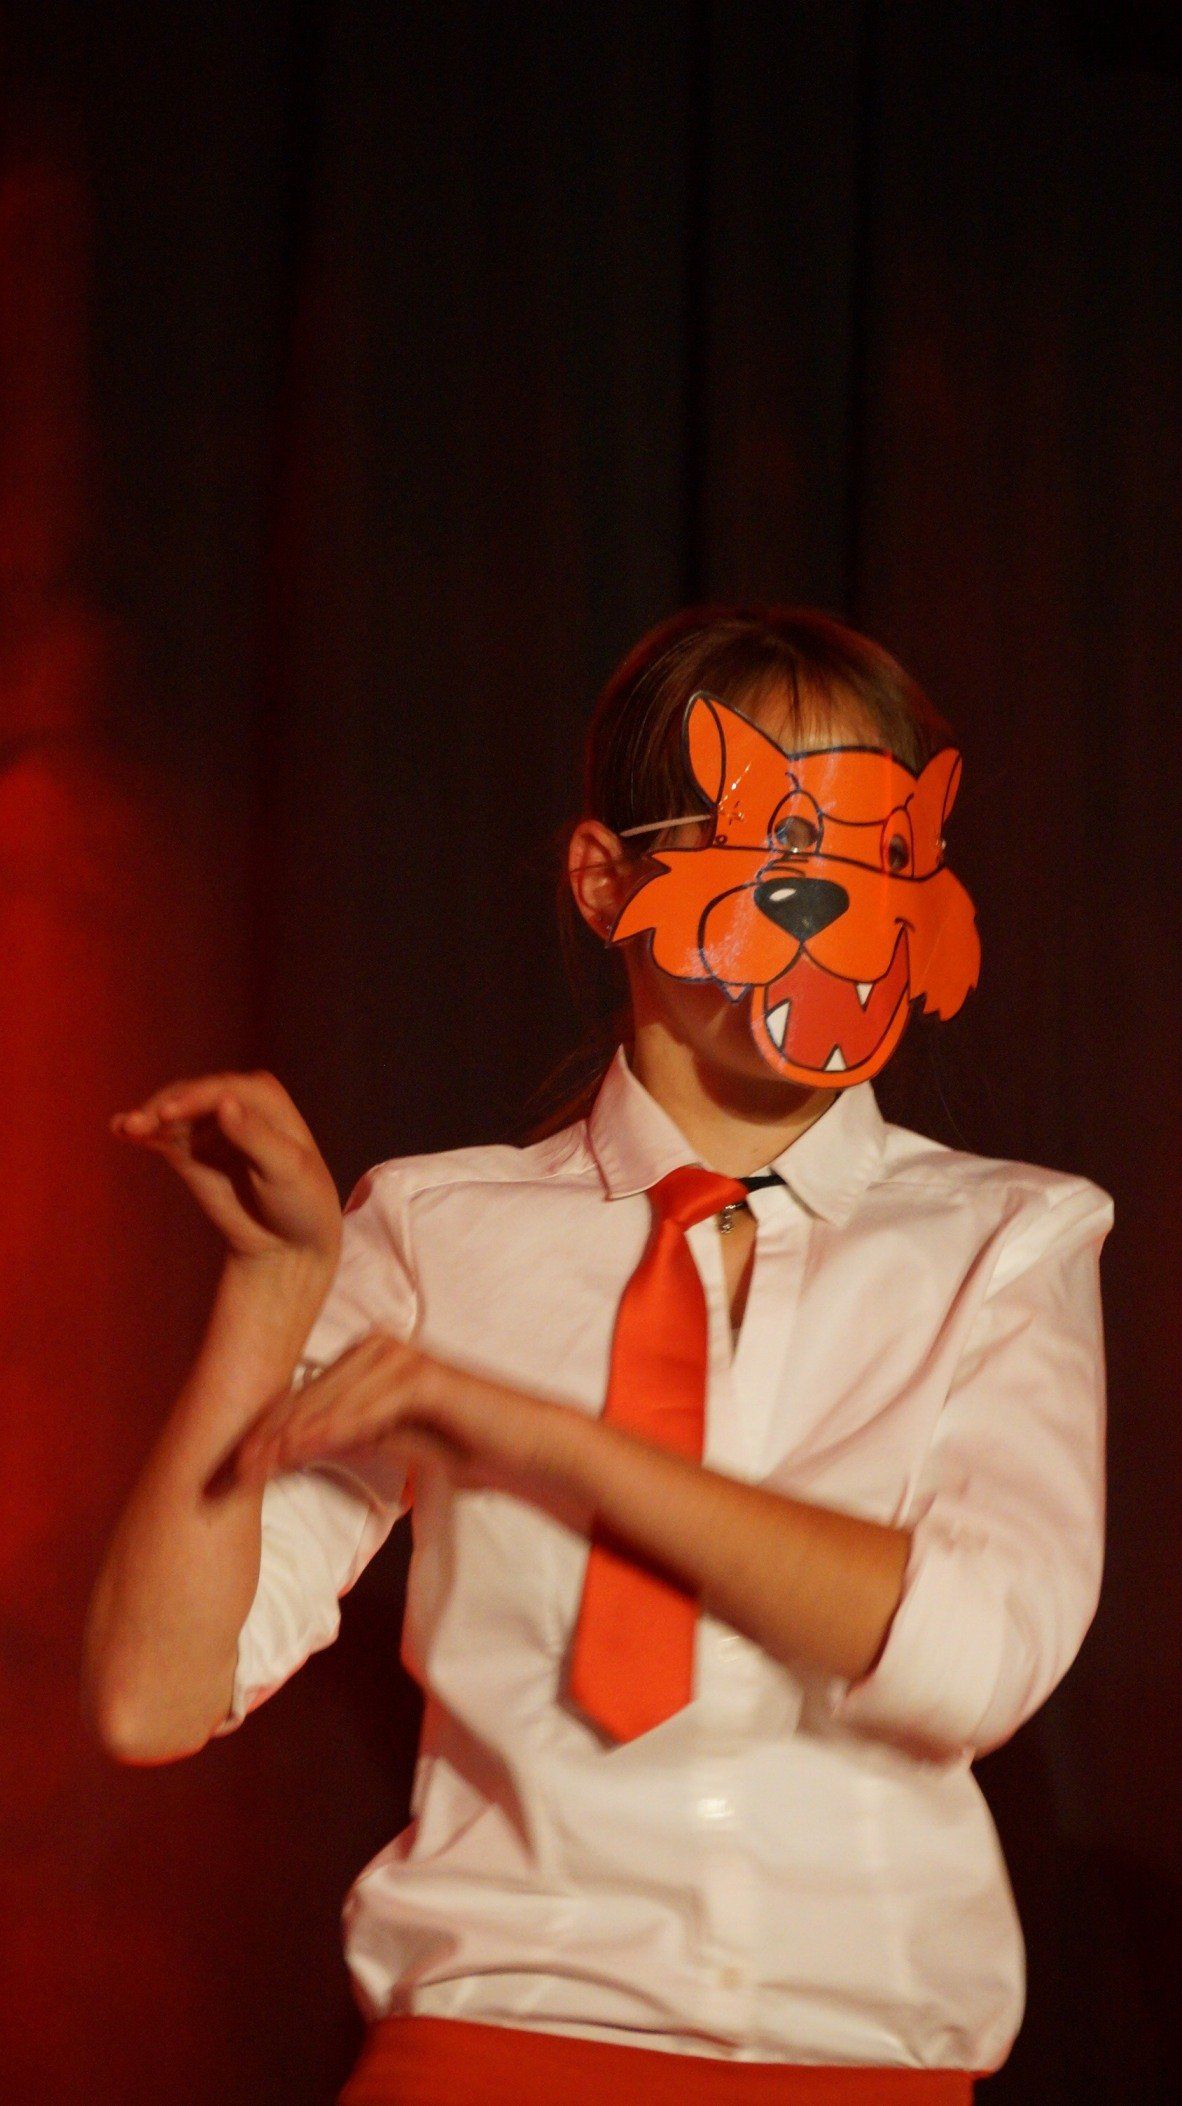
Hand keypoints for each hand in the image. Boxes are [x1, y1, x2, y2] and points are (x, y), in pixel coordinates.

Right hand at [108, 1069, 342, 1267]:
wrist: (288, 1242)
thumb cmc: (300, 1201)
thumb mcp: (286, 1170)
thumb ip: (256, 1137)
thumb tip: (225, 1102)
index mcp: (264, 1098)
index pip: (224, 1090)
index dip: (195, 1097)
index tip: (168, 1114)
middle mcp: (233, 1104)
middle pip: (192, 1096)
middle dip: (164, 1108)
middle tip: (137, 1125)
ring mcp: (208, 1127)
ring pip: (172, 1115)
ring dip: (147, 1118)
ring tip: (125, 1129)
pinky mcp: (189, 1151)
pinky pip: (162, 1137)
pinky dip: (142, 1133)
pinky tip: (119, 1130)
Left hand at [231, 1331, 545, 1493]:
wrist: (528, 1446)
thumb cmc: (467, 1444)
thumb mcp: (394, 1441)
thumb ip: (350, 1434)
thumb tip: (295, 1446)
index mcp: (372, 1357)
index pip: (308, 1396)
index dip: (269, 1431)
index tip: (234, 1467)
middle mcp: (382, 1347)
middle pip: (310, 1396)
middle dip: (267, 1436)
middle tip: (229, 1472)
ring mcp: (402, 1357)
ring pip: (331, 1402)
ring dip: (290, 1437)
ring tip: (255, 1467)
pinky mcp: (423, 1376)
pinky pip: (367, 1409)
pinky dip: (333, 1431)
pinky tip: (302, 1452)